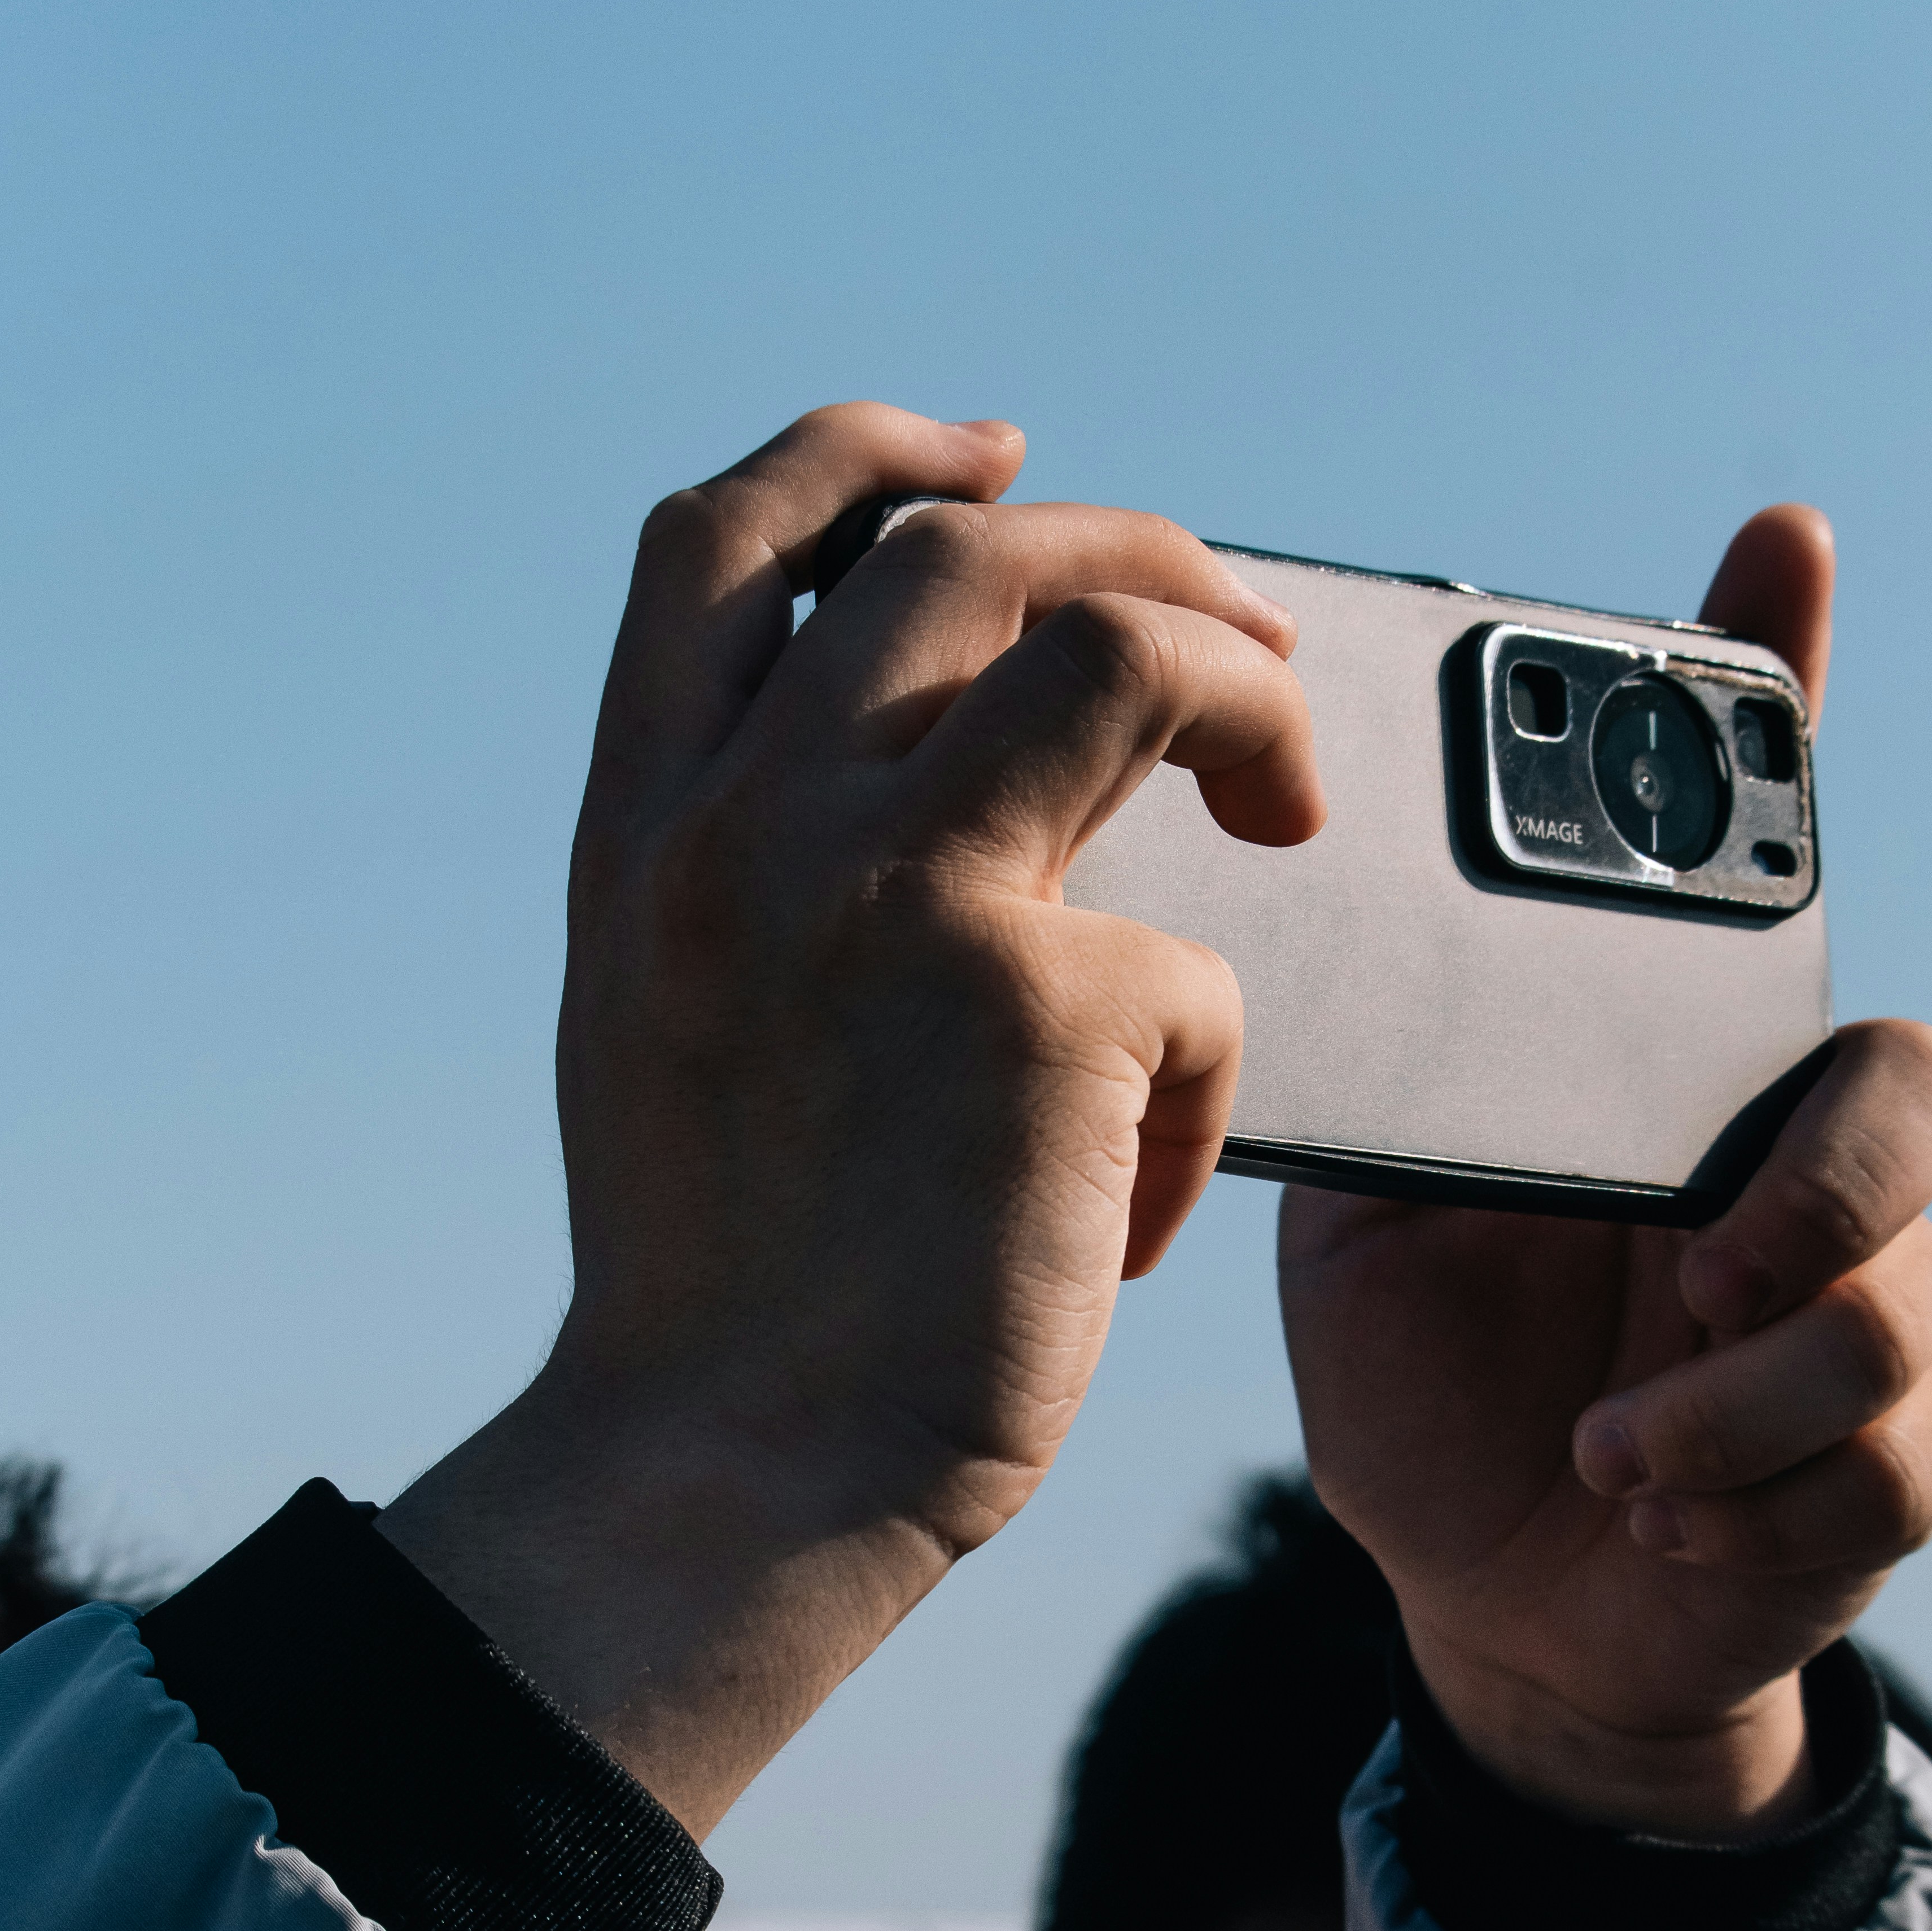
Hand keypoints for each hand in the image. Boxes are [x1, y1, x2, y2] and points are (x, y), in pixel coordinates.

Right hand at [383, 403, 1321, 1828]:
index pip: (725, 536)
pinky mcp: (1038, 1007)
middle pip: (961, 551)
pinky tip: (1138, 1199)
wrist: (730, 1480)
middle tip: (1235, 635)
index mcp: (643, 832)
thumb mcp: (668, 1032)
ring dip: (1241, 690)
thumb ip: (748, 882)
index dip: (869, 450)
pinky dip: (1201, 1081)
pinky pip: (1202, 977)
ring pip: (1120, 649)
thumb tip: (915, 776)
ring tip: (1288, 799)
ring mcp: (889, 895)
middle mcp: (748, 826)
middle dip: (1131, 552)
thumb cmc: (722, 1298)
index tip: (990, 450)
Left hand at [1280, 507, 1931, 1836]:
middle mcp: (1783, 1167)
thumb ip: (1383, 1097)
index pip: (1745, 863)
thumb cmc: (1433, 1388)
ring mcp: (1861, 1303)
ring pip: (1901, 1289)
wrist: (1498, 1598)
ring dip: (1735, 1393)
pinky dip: (1753, 1485)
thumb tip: (1326, 961)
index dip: (1777, 704)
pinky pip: (1901, 1438)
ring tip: (1608, 1449)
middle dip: (1821, 1171)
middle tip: (1706, 1248)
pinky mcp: (1894, 1449)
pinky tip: (1657, 1503)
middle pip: (1908, 1076)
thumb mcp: (1362, 1229)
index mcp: (1661, 1085)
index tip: (1774, 548)